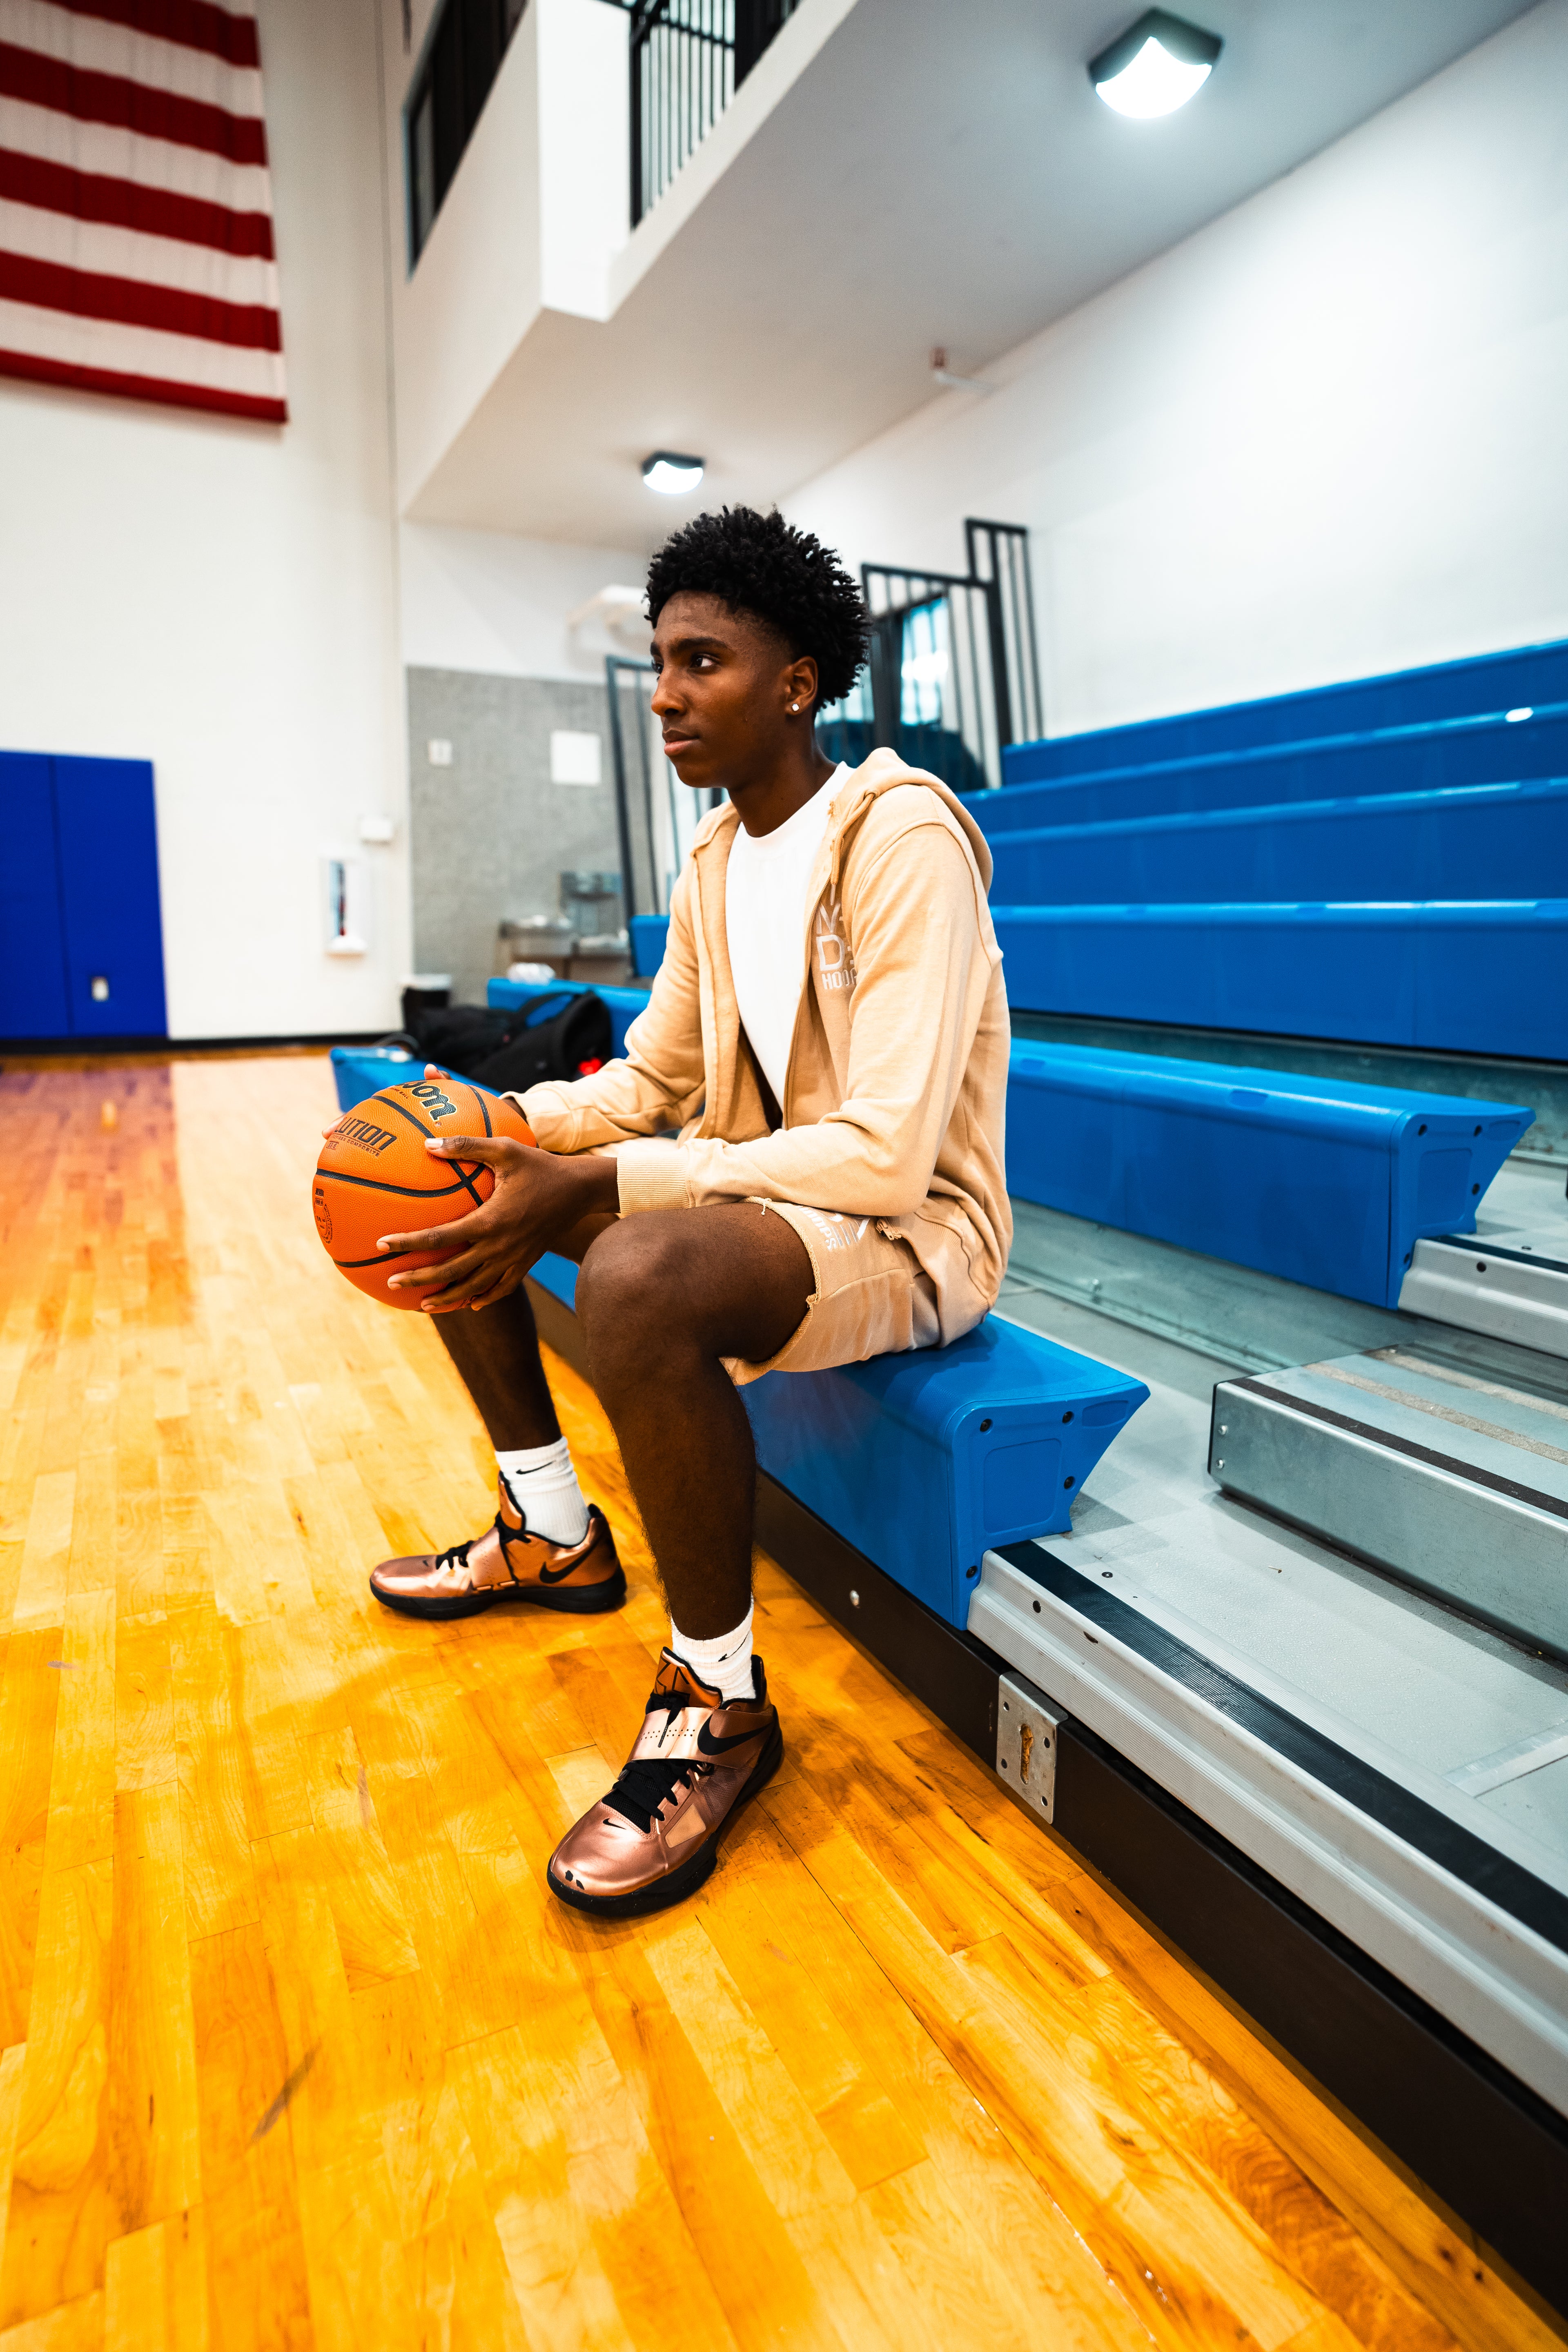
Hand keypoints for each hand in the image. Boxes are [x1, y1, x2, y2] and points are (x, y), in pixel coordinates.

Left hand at [378, 1136, 618, 1310]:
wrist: (581, 1190)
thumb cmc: (541, 1165)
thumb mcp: (505, 1149)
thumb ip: (466, 1146)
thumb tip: (427, 1144)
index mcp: (489, 1221)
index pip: (440, 1237)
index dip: (408, 1242)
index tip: (382, 1244)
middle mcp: (499, 1246)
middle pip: (451, 1271)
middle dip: (419, 1279)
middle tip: (391, 1282)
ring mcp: (513, 1259)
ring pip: (474, 1287)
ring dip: (447, 1298)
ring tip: (423, 1305)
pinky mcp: (526, 1263)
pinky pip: (502, 1288)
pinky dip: (483, 1298)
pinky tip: (469, 1304)